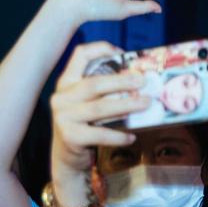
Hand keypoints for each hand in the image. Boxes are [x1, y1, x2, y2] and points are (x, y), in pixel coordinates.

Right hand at [49, 41, 150, 173]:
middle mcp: (62, 97)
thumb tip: (137, 79)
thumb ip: (102, 91)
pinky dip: (119, 136)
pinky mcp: (70, 136)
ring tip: (145, 104)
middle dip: (122, 82)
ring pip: (100, 108)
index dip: (101, 49)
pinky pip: (100, 134)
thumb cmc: (84, 125)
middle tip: (143, 82)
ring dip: (126, 106)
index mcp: (66, 82)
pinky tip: (132, 136)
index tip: (122, 53)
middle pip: (94, 84)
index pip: (80, 55)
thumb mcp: (86, 102)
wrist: (67, 157)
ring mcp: (63, 117)